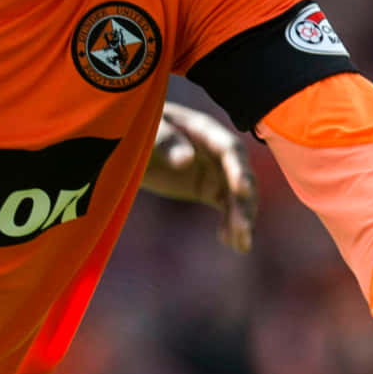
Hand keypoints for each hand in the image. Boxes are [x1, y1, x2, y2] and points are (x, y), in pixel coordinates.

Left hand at [142, 102, 257, 252]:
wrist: (129, 143)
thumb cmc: (140, 129)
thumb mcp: (150, 134)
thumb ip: (166, 142)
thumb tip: (186, 159)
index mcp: (204, 131)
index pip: (229, 149)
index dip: (238, 168)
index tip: (242, 189)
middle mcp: (217, 152)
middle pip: (240, 176)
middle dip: (243, 202)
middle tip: (243, 227)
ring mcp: (215, 171)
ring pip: (237, 196)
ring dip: (242, 218)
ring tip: (241, 243)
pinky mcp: (208, 189)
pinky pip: (227, 207)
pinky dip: (231, 224)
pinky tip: (232, 243)